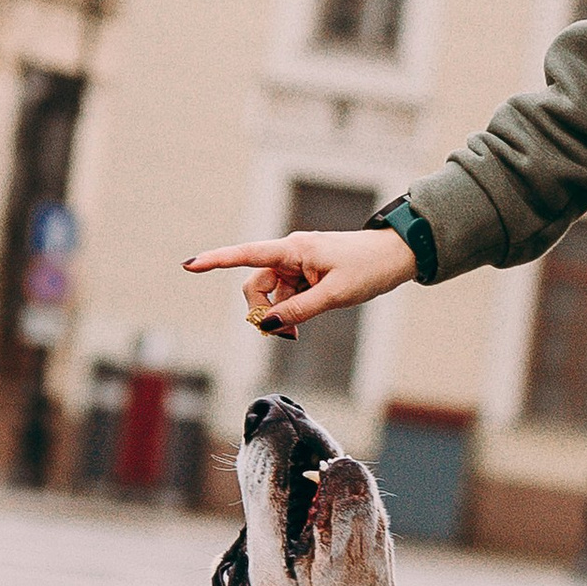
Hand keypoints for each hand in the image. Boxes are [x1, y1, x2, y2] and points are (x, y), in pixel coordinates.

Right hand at [183, 228, 416, 340]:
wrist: (396, 256)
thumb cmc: (369, 268)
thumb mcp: (335, 295)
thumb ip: (300, 310)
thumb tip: (270, 324)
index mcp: (294, 249)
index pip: (248, 255)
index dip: (217, 260)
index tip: (190, 264)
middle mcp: (290, 254)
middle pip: (256, 285)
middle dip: (261, 312)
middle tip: (283, 336)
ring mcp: (297, 264)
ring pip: (270, 294)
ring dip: (277, 316)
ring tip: (296, 333)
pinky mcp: (305, 274)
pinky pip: (285, 296)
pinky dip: (288, 312)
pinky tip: (301, 323)